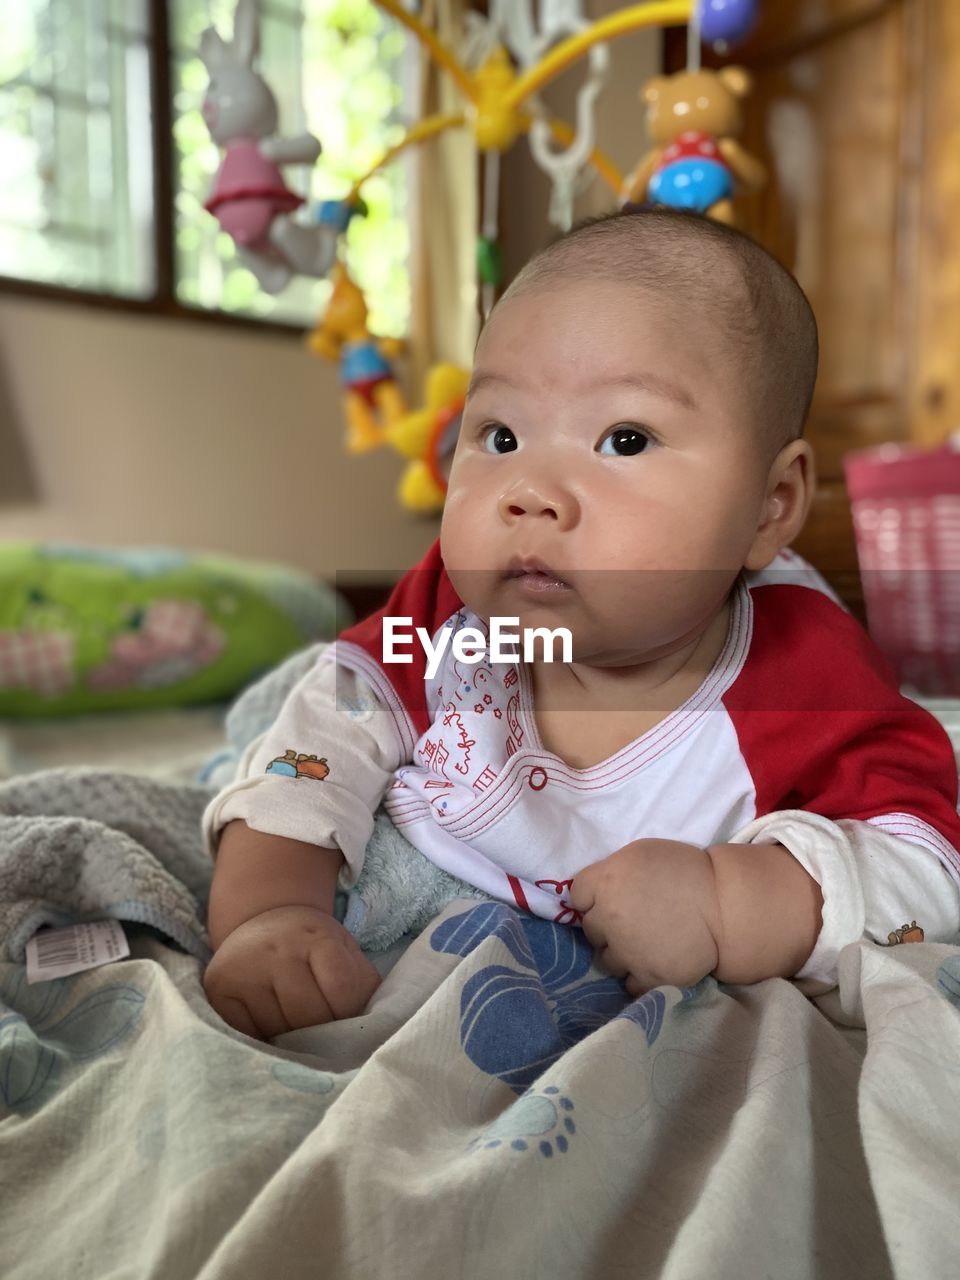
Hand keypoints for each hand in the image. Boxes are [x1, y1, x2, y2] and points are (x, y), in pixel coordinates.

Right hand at [203, 905, 380, 1039]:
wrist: (264, 922)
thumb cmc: (312, 947)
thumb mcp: (345, 952)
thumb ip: (361, 986)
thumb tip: (370, 1028)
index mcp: (315, 936)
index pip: (341, 992)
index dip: (349, 1013)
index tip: (347, 1015)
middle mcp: (275, 949)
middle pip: (309, 1016)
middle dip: (322, 1031)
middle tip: (322, 1029)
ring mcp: (243, 969)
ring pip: (279, 1031)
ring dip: (293, 1040)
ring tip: (297, 1026)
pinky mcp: (219, 991)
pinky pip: (249, 1035)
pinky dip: (265, 1040)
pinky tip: (272, 1027)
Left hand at [569, 840, 720, 995]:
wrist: (723, 905)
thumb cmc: (686, 871)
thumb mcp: (640, 855)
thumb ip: (612, 872)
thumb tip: (598, 891)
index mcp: (605, 882)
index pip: (577, 895)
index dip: (593, 897)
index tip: (611, 898)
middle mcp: (607, 918)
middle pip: (590, 929)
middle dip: (607, 926)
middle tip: (634, 921)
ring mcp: (625, 951)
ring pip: (606, 960)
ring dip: (621, 954)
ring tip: (646, 945)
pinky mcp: (645, 978)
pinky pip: (628, 984)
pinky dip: (639, 977)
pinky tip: (654, 964)